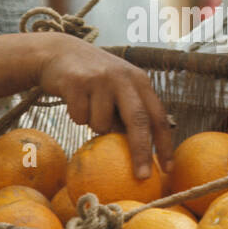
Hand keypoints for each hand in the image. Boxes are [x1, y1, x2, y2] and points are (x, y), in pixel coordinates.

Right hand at [35, 34, 174, 177]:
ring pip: (102, 125)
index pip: (158, 116)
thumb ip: (131, 112)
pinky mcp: (76, 83)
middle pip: (138, 121)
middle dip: (142, 152)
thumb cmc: (93, 79)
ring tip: (89, 106)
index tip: (168, 169)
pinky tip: (74, 99)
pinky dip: (76, 116)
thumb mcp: (119, 87)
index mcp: (139, 80)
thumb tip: (143, 153)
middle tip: (143, 177)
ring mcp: (100, 79)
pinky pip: (79, 118)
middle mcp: (123, 78)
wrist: (59, 52)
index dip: (165, 144)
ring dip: (94, 125)